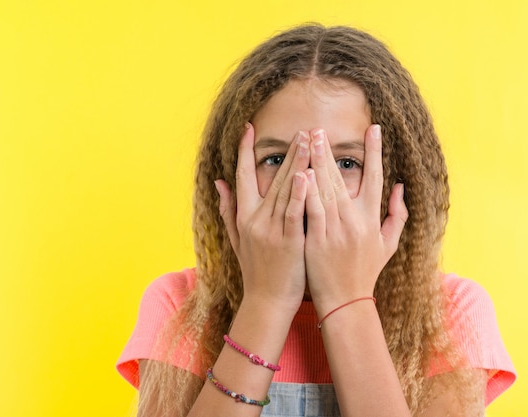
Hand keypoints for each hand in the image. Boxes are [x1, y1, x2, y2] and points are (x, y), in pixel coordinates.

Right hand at [215, 124, 310, 312]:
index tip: (249, 128)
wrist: (267, 302)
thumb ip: (228, 210)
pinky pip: (294, 213)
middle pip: (271, 179)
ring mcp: (271, 231)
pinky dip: (299, 194)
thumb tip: (218, 183)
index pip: (241, 177)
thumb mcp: (236, 239)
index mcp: (243, 217)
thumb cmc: (256, 270)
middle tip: (302, 131)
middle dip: (287, 152)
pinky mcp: (289, 242)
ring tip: (309, 141)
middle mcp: (255, 220)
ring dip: (298, 164)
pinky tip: (307, 175)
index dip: (244, 151)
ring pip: (285, 191)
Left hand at [304, 125, 407, 315]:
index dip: (374, 152)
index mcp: (372, 219)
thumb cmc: (366, 272)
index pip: (375, 178)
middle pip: (341, 178)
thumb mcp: (387, 245)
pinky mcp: (316, 239)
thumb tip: (399, 188)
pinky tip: (302, 171)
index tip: (373, 128)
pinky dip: (307, 190)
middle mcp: (355, 221)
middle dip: (330, 151)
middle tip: (319, 129)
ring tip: (306, 141)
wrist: (345, 301)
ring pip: (324, 189)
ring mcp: (335, 230)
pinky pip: (311, 209)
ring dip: (315, 163)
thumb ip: (397, 215)